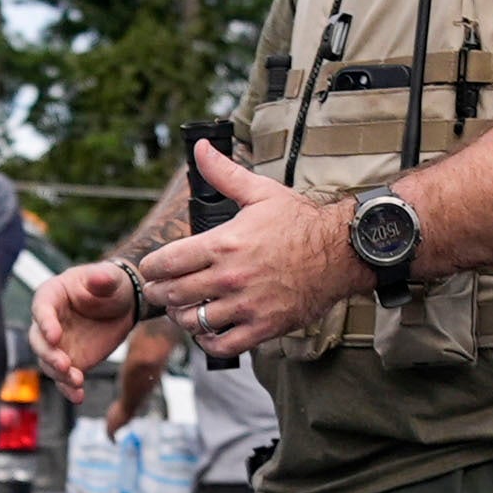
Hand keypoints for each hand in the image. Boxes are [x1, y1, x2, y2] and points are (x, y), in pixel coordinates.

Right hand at [30, 257, 139, 385]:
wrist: (123, 307)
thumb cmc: (110, 285)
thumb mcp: (110, 278)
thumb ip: (102, 278)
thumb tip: (99, 277)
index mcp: (52, 296)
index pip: (41, 310)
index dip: (45, 323)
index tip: (55, 336)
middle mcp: (48, 323)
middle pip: (38, 341)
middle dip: (49, 355)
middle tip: (64, 364)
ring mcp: (58, 345)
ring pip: (48, 363)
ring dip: (59, 375)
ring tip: (77, 381)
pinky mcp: (70, 362)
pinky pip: (64, 379)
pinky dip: (68, 389)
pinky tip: (78, 396)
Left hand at [132, 146, 355, 358]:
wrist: (340, 252)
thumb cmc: (301, 223)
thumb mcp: (260, 192)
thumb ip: (224, 173)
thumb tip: (201, 147)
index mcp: (223, 244)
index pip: (167, 262)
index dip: (152, 268)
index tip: (152, 269)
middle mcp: (230, 277)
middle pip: (173, 294)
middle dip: (159, 293)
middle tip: (159, 291)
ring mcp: (246, 305)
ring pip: (193, 322)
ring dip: (181, 317)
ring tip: (182, 309)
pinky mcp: (263, 327)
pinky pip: (222, 344)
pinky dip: (207, 341)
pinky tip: (206, 331)